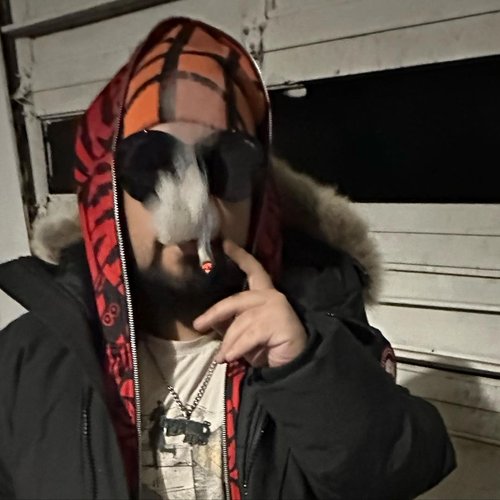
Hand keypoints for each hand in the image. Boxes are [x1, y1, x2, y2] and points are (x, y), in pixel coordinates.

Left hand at [193, 240, 306, 367]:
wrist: (293, 366)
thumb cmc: (267, 349)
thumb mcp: (244, 334)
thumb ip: (230, 323)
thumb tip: (209, 321)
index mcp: (264, 294)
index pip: (253, 270)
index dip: (240, 256)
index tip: (225, 243)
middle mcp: (272, 296)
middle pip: (236, 300)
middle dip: (214, 313)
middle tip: (198, 325)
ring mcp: (278, 307)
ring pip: (241, 322)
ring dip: (229, 342)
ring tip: (222, 357)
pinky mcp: (281, 321)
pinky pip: (250, 334)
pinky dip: (238, 348)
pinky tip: (231, 357)